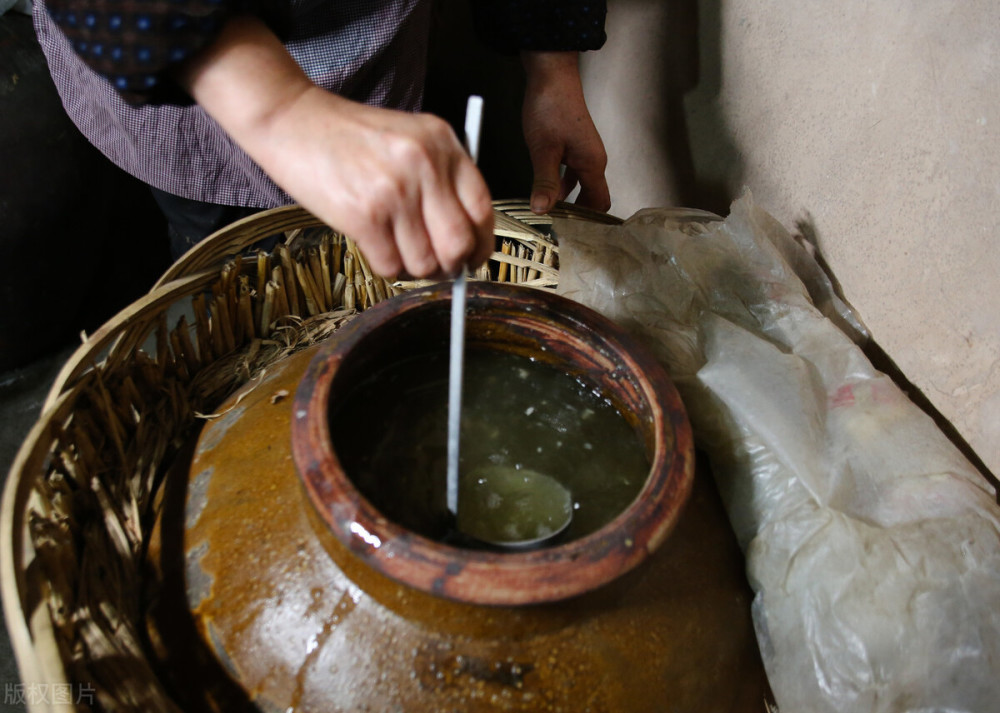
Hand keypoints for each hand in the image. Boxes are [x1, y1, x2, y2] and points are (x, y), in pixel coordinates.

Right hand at [178, 17, 493, 278]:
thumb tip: (464, 244)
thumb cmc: (352, 138)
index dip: (481, 244)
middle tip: (436, 267)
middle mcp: (425, 165)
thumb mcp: (410, 139)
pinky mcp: (363, 214)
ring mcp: (395, 191)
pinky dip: (384, 265)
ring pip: (424, 263)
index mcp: (444, 144)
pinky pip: (390, 266)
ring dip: (412, 268)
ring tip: (395, 247)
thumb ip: (441, 180)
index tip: (472, 258)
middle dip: (450, 266)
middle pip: (459, 245)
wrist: (293, 120)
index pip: (483, 210)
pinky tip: (373, 244)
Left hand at [521, 51, 609, 214]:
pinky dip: (561, 185)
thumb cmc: (550, 107)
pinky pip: (572, 173)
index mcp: (592, 164)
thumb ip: (545, 182)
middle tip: (559, 230)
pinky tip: (545, 188)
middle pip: (592, 197)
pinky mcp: (574, 145)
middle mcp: (593, 160)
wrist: (551, 74)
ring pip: (580, 186)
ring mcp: (584, 152)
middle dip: (577, 214)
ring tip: (549, 214)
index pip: (599, 204)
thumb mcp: (543, 150)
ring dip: (566, 200)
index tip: (572, 235)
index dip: (589, 222)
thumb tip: (543, 210)